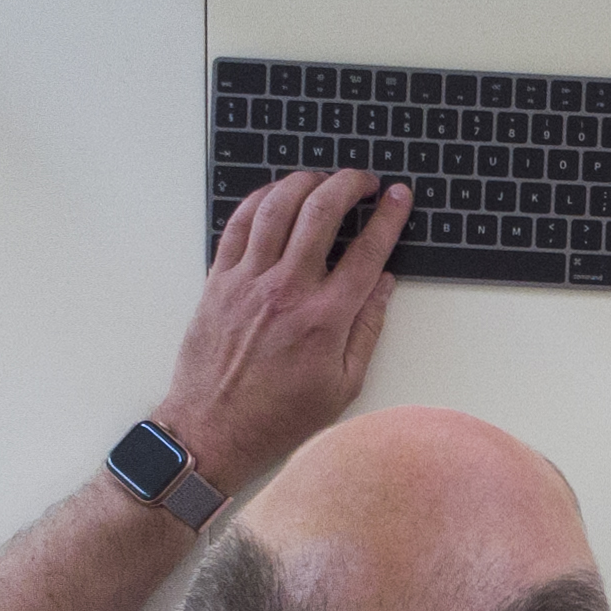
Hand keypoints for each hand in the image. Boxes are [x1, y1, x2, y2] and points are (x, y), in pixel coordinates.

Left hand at [153, 170, 410, 493]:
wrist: (213, 430)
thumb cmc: (279, 415)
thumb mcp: (343, 384)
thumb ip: (367, 328)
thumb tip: (383, 283)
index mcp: (324, 318)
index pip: (366, 251)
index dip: (388, 216)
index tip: (397, 196)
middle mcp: (286, 290)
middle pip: (322, 213)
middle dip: (348, 184)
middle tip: (362, 180)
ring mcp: (248, 282)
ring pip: (277, 207)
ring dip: (304, 182)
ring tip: (321, 180)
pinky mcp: (219, 281)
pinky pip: (239, 224)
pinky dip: (259, 200)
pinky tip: (276, 195)